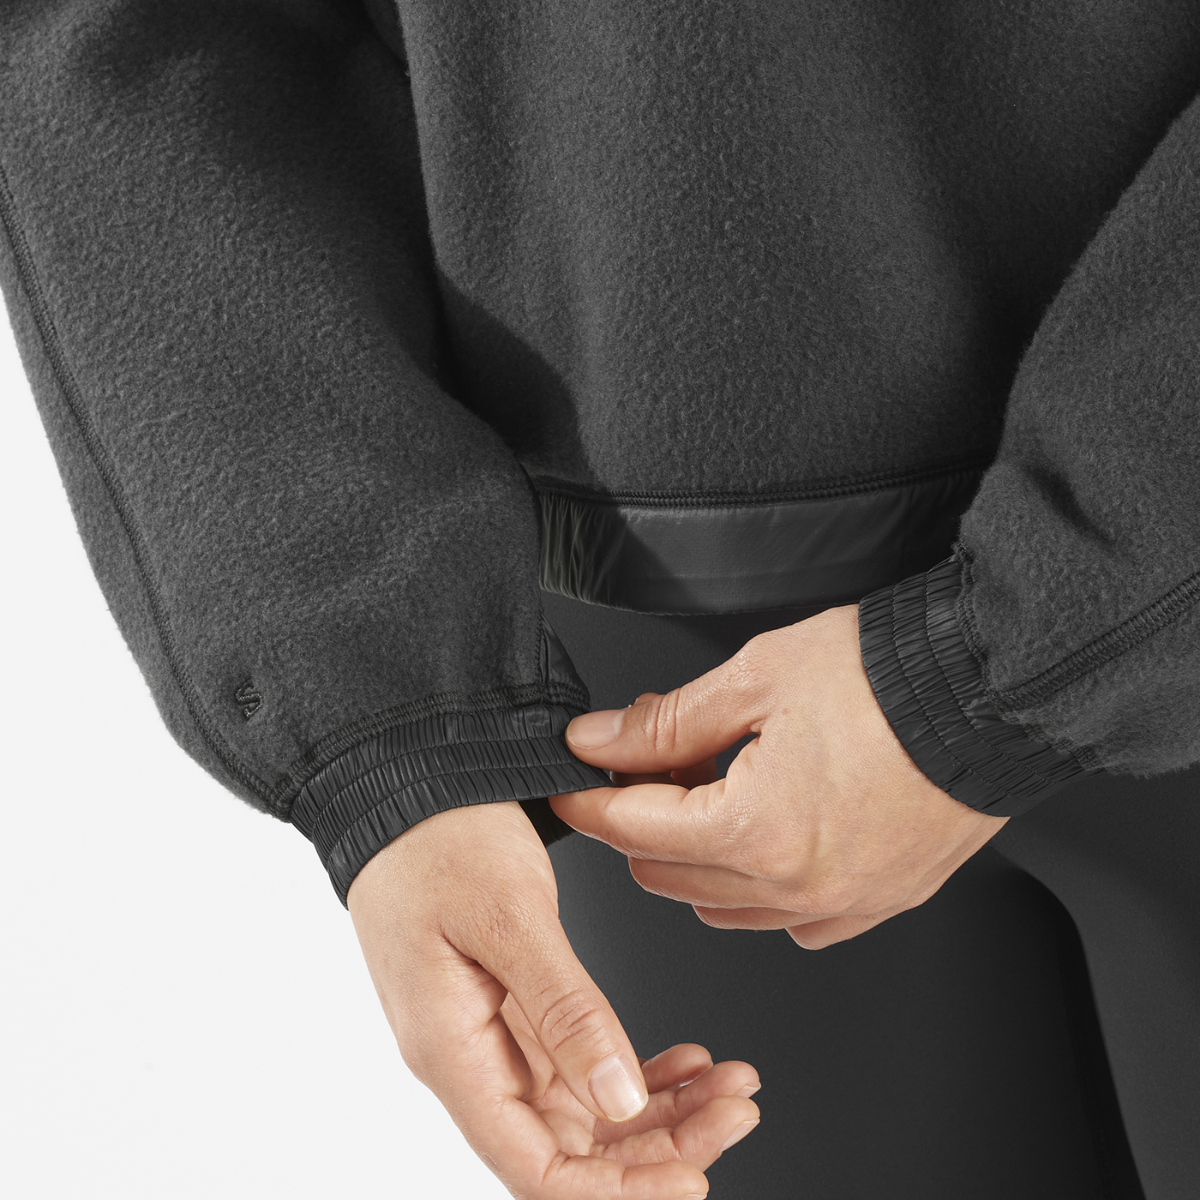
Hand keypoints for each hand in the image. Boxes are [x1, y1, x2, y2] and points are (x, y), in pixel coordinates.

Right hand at [348, 801, 760, 1198]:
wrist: (405, 780)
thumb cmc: (437, 834)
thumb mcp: (509, 915)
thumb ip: (563, 1011)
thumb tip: (617, 1102)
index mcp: (451, 1050)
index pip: (534, 1169)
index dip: (614, 1193)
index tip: (691, 1180)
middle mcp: (468, 1056)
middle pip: (570, 1145)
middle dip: (658, 1145)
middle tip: (736, 1109)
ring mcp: (489, 1031)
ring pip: (583, 1107)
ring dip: (658, 1106)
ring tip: (727, 1083)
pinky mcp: (507, 1003)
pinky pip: (577, 1060)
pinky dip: (634, 1065)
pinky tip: (684, 1058)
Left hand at [550, 605, 1007, 949]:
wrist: (990, 690)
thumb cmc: (889, 678)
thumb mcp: (755, 679)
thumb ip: (665, 723)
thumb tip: (601, 739)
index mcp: (757, 832)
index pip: (634, 829)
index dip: (589, 799)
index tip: (570, 781)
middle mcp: (798, 887)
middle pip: (669, 875)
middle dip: (640, 820)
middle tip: (648, 760)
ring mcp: (843, 904)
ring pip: (723, 907)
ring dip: (695, 856)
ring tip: (711, 787)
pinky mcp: (880, 901)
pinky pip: (790, 920)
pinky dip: (759, 887)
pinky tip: (766, 832)